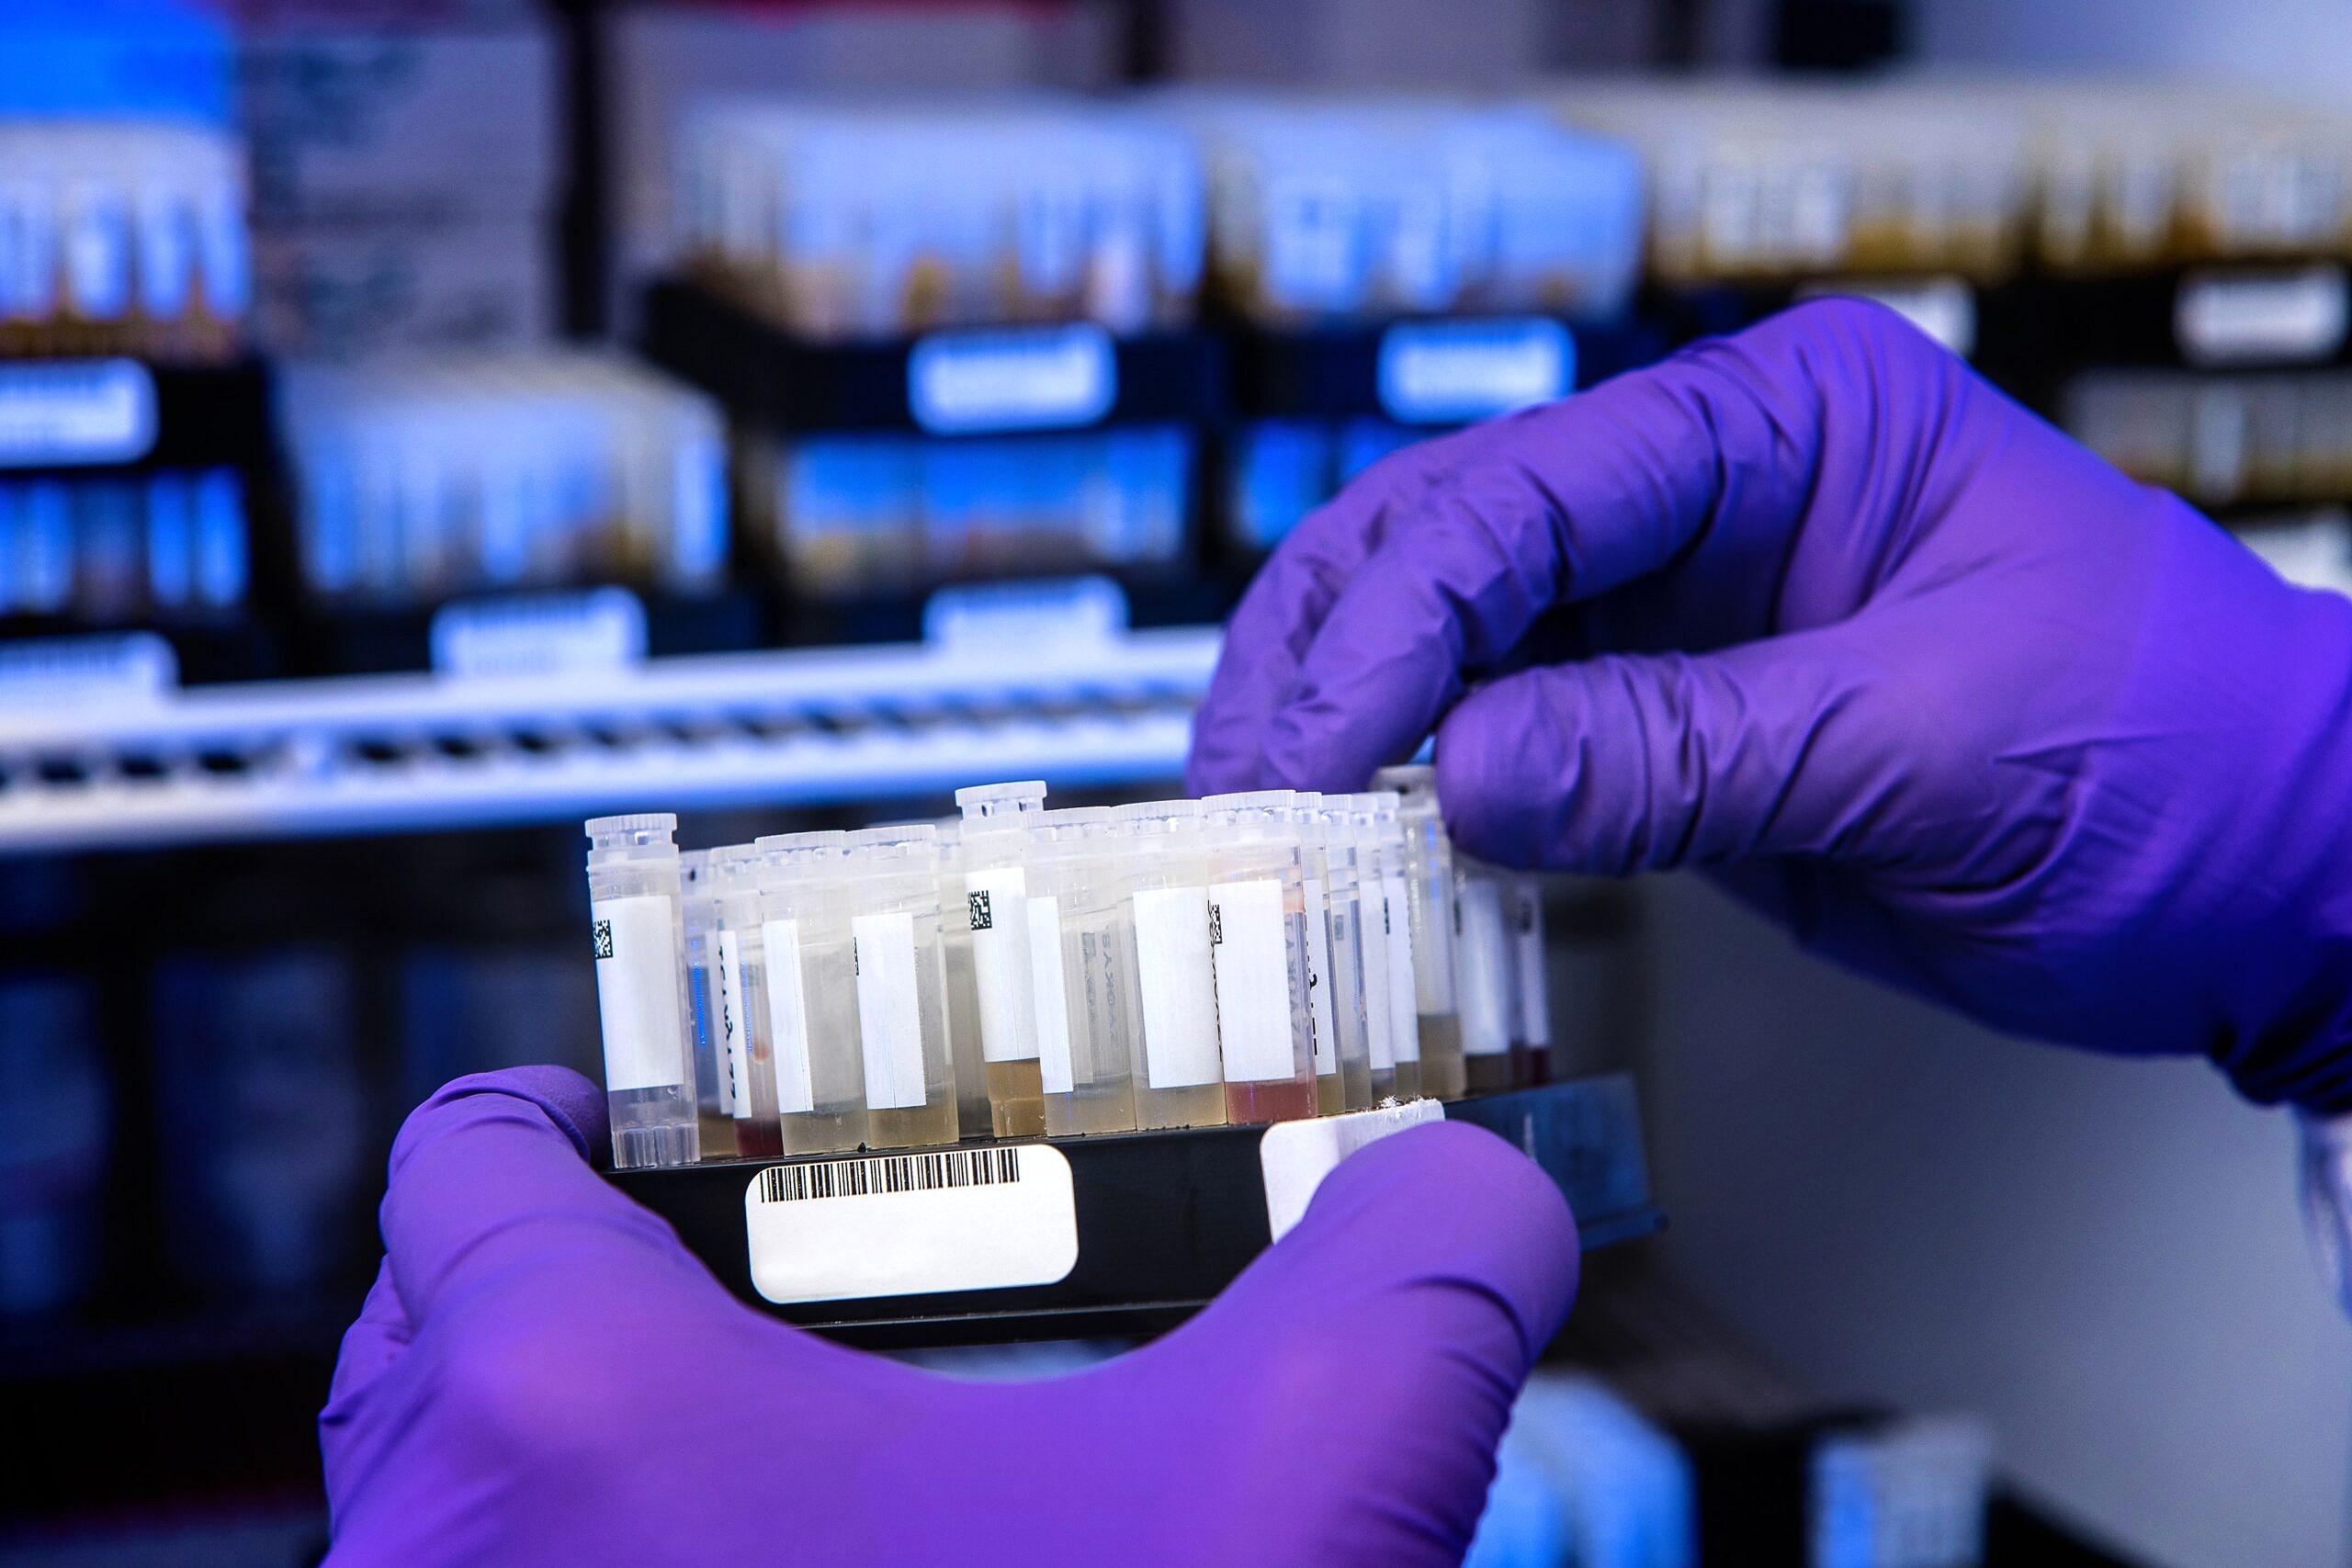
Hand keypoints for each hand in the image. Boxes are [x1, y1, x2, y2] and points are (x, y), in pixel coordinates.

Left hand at [319, 1069, 1577, 1564]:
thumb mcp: (1296, 1507)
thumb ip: (1409, 1285)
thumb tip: (1486, 1194)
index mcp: (574, 1415)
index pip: (469, 1160)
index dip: (564, 1108)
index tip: (658, 1121)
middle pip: (436, 1337)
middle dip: (572, 1281)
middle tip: (739, 1269)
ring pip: (444, 1524)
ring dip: (576, 1469)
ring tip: (781, 1464)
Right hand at [1190, 299, 2351, 1110]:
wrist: (2271, 877)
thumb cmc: (2171, 758)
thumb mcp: (1926, 746)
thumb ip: (1683, 751)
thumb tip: (1465, 774)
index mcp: (1788, 421)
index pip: (1532, 493)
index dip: (1400, 620)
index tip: (1312, 746)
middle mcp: (1711, 491)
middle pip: (1453, 540)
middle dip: (1334, 656)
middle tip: (1245, 787)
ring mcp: (1682, 606)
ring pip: (1456, 639)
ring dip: (1355, 728)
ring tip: (1269, 827)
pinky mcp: (1671, 715)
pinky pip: (1512, 742)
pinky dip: (1430, 801)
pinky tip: (1370, 858)